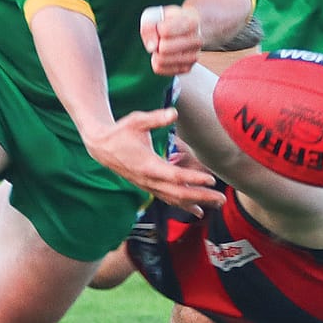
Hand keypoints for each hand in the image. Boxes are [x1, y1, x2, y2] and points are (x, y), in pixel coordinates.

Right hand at [83, 107, 222, 217]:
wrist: (101, 147)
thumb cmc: (120, 131)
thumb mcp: (136, 120)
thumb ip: (156, 117)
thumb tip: (173, 113)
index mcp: (148, 165)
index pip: (175, 177)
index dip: (194, 179)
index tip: (211, 180)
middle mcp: (149, 180)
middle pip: (179, 193)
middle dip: (201, 197)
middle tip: (222, 199)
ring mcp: (148, 186)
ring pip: (174, 200)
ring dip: (196, 203)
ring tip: (215, 205)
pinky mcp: (148, 187)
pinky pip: (168, 199)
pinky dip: (183, 205)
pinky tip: (197, 210)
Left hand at [139, 4, 202, 75]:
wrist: (190, 29)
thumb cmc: (171, 21)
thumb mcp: (159, 15)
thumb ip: (150, 26)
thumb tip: (151, 47)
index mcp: (191, 22)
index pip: (165, 31)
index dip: (156, 28)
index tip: (161, 26)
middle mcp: (196, 41)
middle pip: (164, 48)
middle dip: (156, 43)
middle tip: (160, 38)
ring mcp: (194, 56)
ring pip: (161, 60)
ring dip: (155, 53)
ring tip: (161, 46)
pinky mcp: (187, 68)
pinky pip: (160, 69)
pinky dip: (156, 62)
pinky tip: (162, 55)